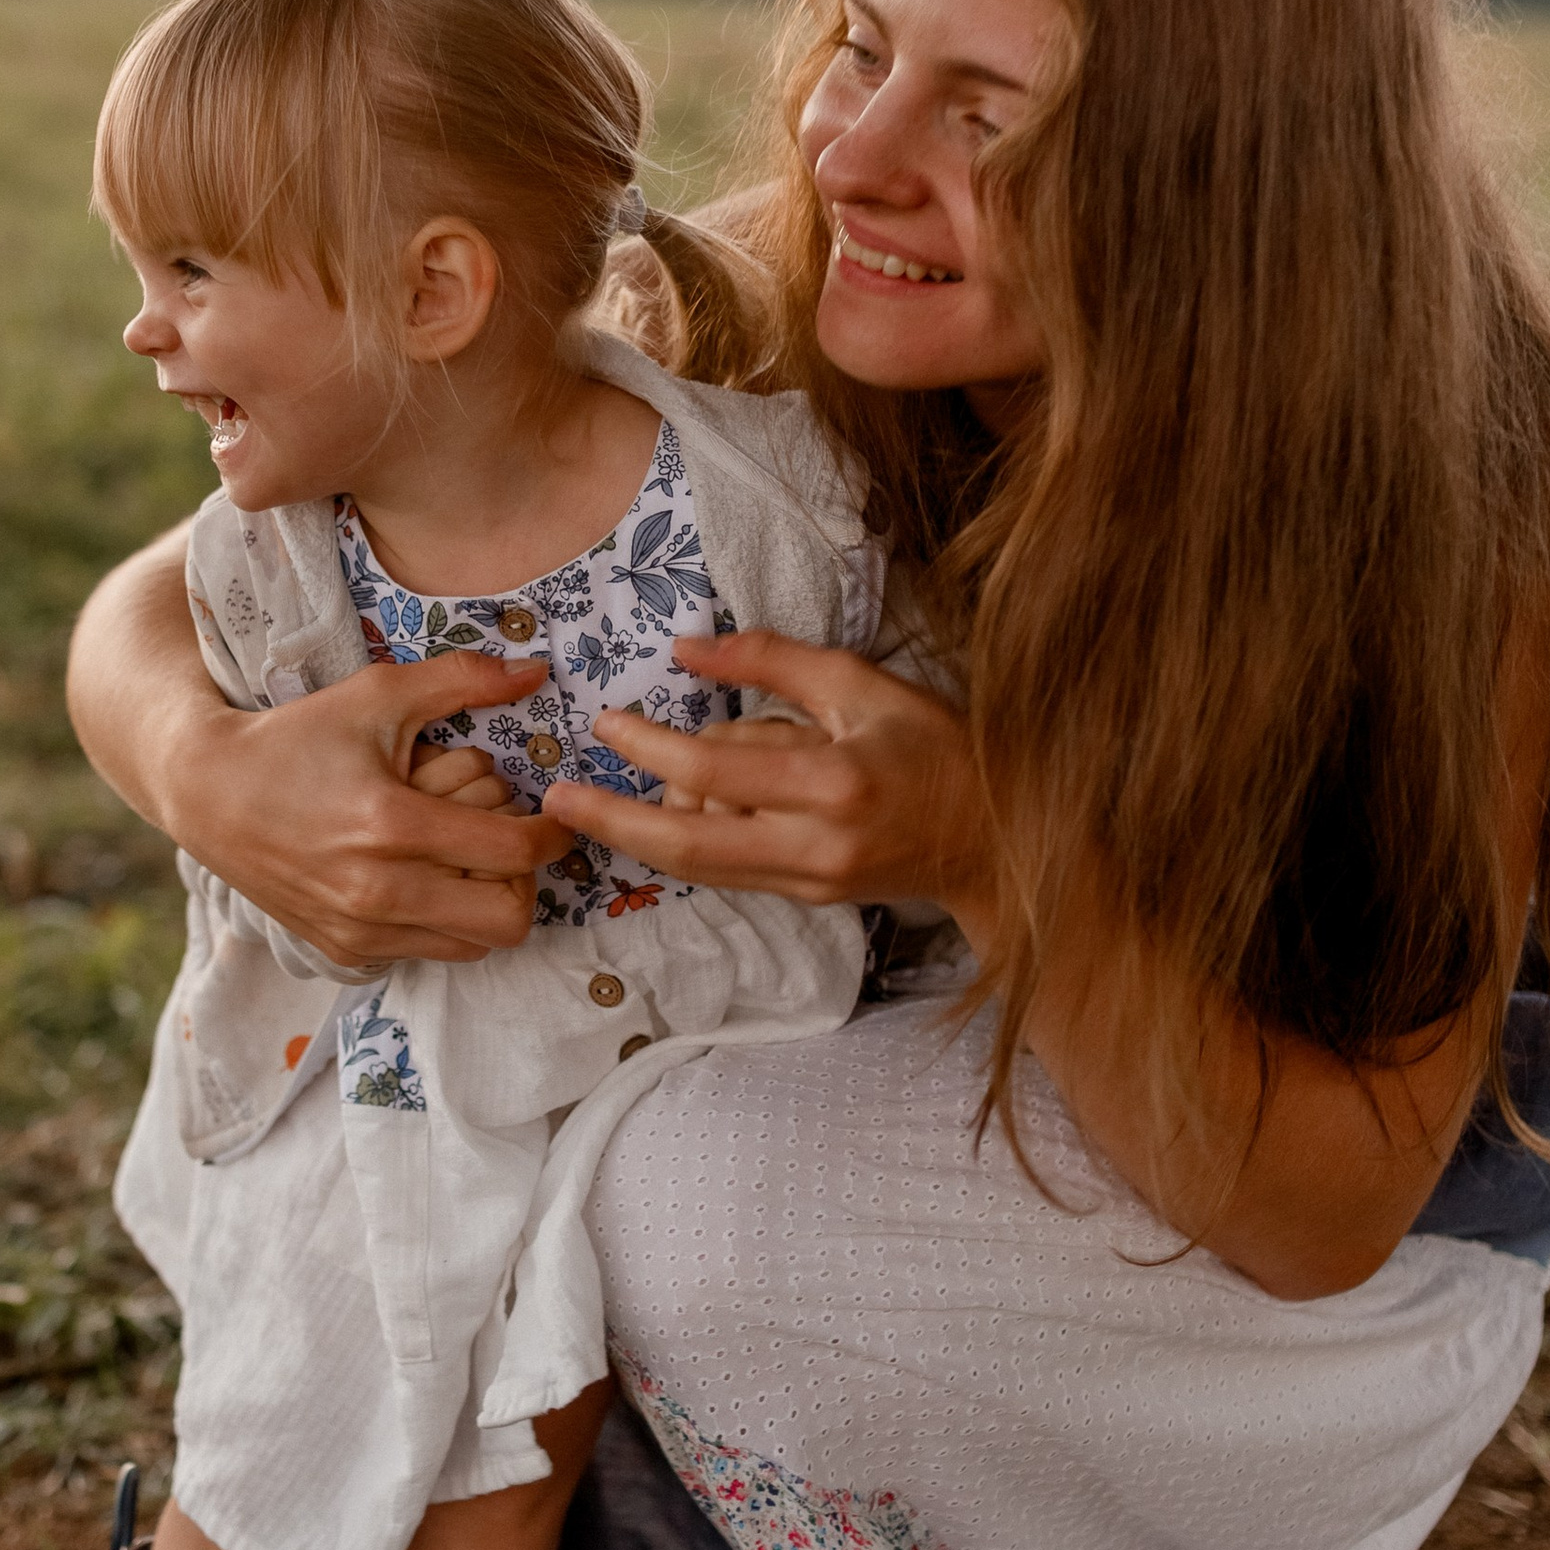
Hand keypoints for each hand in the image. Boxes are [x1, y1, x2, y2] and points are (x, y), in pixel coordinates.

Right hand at [171, 651, 565, 962]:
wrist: (210, 792)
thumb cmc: (298, 737)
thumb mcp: (378, 695)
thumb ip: (463, 681)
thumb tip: (537, 671)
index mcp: (391, 824)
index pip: (514, 851)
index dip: (552, 832)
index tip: (554, 816)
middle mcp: (378, 891)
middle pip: (508, 918)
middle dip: (523, 879)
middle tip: (506, 842)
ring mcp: (360, 929)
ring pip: (474, 944)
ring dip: (485, 902)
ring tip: (464, 858)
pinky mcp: (344, 950)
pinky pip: (428, 951)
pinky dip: (442, 920)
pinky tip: (423, 877)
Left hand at [538, 631, 992, 921]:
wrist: (992, 840)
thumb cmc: (935, 747)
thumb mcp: (861, 684)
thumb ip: (771, 662)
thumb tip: (686, 650)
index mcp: (832, 782)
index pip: (717, 769)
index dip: (652, 748)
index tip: (605, 725)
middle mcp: (815, 844)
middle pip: (687, 844)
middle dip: (615, 823)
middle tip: (557, 800)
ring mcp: (808, 882)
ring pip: (699, 864)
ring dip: (653, 827)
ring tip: (639, 785)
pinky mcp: (805, 900)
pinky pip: (726, 870)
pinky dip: (692, 839)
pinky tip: (674, 809)